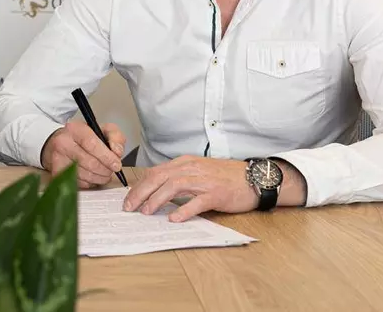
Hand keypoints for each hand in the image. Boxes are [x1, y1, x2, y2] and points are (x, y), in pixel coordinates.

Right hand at [40, 120, 125, 188]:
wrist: (62, 144)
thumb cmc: (85, 138)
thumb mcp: (103, 130)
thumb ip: (116, 137)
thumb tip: (117, 152)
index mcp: (75, 129)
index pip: (92, 144)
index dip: (106, 157)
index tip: (117, 165)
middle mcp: (63, 142)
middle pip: (89, 162)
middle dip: (105, 170)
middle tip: (111, 170)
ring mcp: (57, 158)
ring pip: (85, 175)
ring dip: (99, 178)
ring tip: (103, 173)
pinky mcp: (56, 172)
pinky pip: (78, 183)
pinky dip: (89, 183)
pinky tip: (92, 176)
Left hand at [122, 156, 257, 221]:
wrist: (254, 178)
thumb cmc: (225, 177)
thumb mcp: (198, 172)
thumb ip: (179, 178)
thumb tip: (156, 191)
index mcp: (185, 163)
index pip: (155, 172)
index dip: (139, 185)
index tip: (128, 199)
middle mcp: (191, 169)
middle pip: (159, 177)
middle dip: (141, 193)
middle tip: (129, 208)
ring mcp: (204, 181)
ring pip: (174, 186)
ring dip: (157, 200)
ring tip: (146, 212)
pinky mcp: (216, 194)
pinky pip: (197, 202)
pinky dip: (183, 210)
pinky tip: (174, 219)